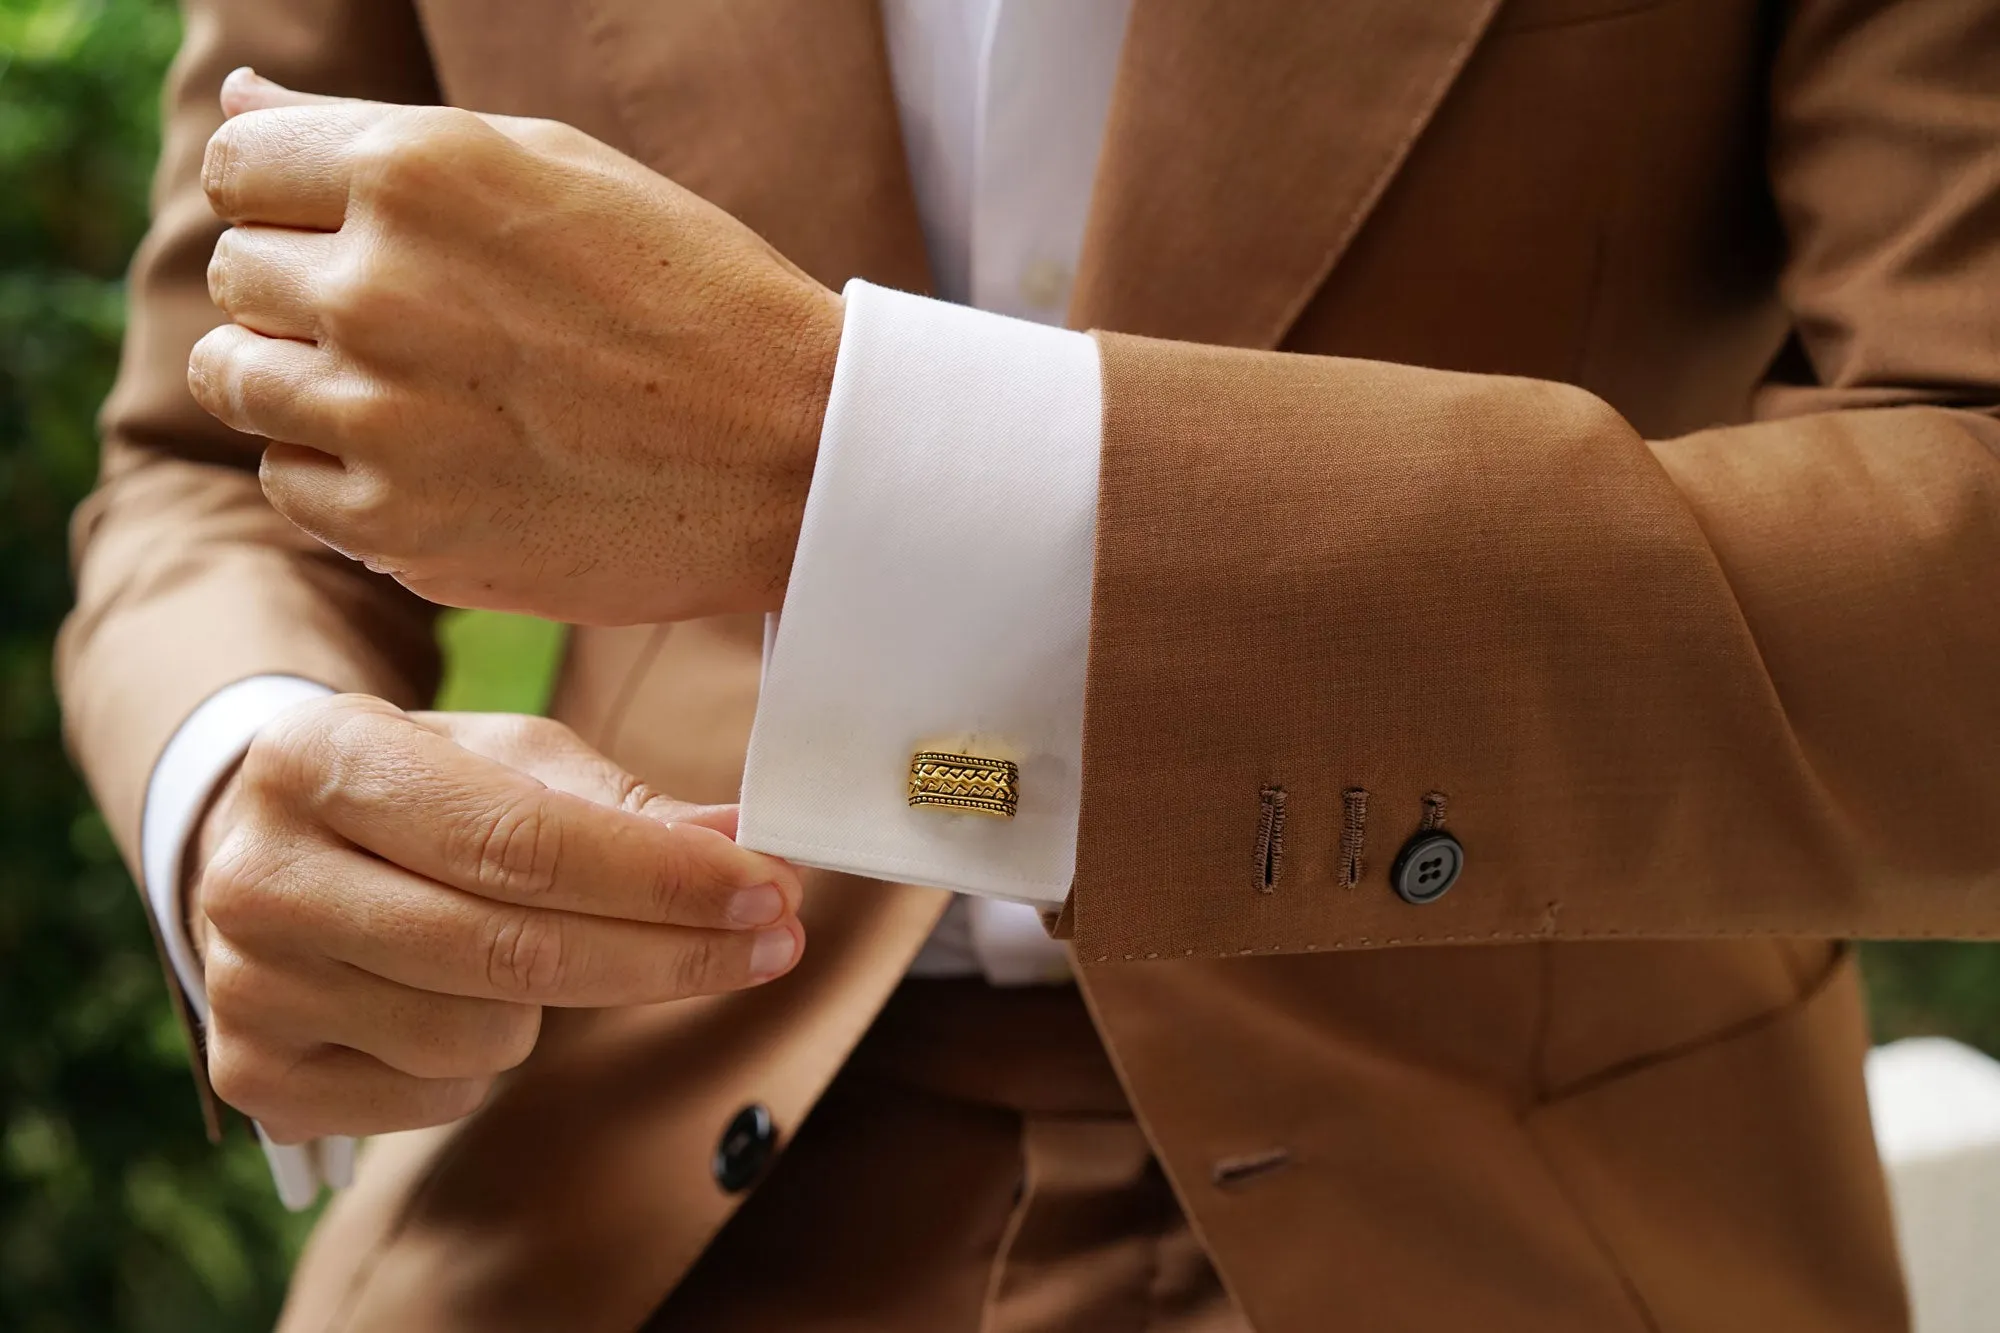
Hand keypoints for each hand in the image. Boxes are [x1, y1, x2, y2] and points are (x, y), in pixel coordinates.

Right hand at [185, 694, 804, 1142]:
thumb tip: (740, 840)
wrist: (260, 850)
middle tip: (775, 940)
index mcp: (319, 759)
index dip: (659, 877)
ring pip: (484, 1035)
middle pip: (514, 949)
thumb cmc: (412, 795)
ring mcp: (246, 987)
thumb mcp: (504, 760)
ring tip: (525, 947)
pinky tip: (455, 997)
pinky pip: (439, 1095)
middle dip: (671, 952)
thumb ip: (621, 805)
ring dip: (552, 1005)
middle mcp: (259, 875)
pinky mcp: (255, 1078)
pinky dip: (482, 1057)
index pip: (521, 840)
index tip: (770, 888)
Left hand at [188, 69, 842, 626]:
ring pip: (238, 382)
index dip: (291, 199)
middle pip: (238, 276)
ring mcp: (381, 418)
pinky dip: (342, 473)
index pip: (239, 166)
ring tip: (417, 393)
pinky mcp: (398, 527)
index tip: (359, 236)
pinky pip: (290, 483)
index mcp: (415, 173)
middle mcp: (377, 289)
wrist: (794, 456)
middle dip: (304, 291)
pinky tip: (437, 459)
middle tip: (419, 324)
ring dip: (305, 382)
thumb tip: (241, 98)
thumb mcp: (555, 168)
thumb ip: (382, 134)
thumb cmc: (690, 294)